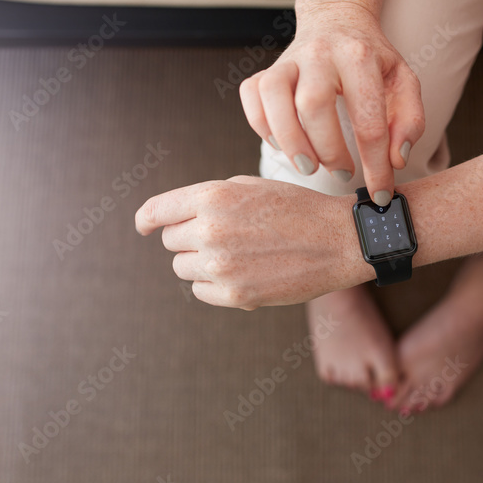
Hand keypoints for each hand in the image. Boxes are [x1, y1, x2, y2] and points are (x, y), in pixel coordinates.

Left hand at [134, 175, 367, 308]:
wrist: (339, 240)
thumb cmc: (296, 209)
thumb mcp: (249, 186)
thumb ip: (207, 199)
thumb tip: (170, 220)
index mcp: (212, 197)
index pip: (156, 211)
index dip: (146, 220)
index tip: (144, 227)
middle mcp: (210, 230)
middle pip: (171, 241)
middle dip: (190, 238)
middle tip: (226, 236)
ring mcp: (221, 265)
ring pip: (183, 267)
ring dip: (201, 262)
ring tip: (239, 253)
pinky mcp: (235, 295)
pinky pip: (200, 291)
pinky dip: (214, 284)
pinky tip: (244, 272)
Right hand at [239, 3, 425, 205]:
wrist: (336, 21)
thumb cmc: (372, 61)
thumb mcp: (404, 82)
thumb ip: (410, 120)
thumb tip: (396, 159)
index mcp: (359, 56)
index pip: (369, 118)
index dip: (376, 164)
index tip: (380, 193)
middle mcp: (320, 53)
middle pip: (313, 105)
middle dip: (328, 150)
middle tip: (343, 173)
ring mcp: (287, 60)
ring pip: (274, 98)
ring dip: (290, 141)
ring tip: (309, 166)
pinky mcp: (265, 69)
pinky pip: (251, 97)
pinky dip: (262, 126)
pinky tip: (284, 142)